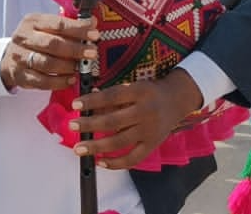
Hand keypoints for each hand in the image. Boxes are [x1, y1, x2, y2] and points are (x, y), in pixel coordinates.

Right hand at [0, 14, 97, 90]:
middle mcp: (24, 38)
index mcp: (32, 21)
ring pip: (46, 63)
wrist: (9, 56)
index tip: (94, 34)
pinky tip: (71, 79)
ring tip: (81, 67)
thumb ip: (67, 25)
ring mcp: (20, 58)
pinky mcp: (20, 76)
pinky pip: (41, 81)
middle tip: (91, 53)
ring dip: (68, 66)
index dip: (78, 29)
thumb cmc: (35, 39)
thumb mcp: (45, 26)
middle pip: (52, 44)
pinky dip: (58, 82)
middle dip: (75, 49)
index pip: (58, 24)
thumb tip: (92, 23)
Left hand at [70, 70, 203, 168]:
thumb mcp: (134, 86)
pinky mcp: (152, 145)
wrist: (179, 99)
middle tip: (72, 126)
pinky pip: (132, 159)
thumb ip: (113, 95)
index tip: (75, 104)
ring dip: (96, 146)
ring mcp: (149, 130)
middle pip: (113, 121)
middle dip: (89, 125)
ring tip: (79, 148)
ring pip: (119, 142)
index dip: (92, 100)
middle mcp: (145, 111)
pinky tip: (100, 162)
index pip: (112, 96)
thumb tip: (88, 104)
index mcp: (140, 92)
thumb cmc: (150, 92)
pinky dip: (115, 163)